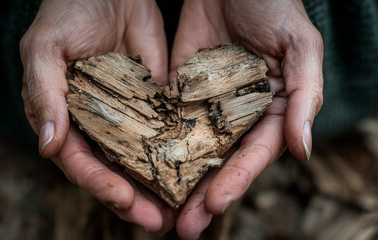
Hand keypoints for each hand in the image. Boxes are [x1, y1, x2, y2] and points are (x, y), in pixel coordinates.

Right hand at [20, 0, 173, 233]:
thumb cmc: (66, 11)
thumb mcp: (45, 48)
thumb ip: (43, 94)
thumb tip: (47, 147)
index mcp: (63, 118)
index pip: (79, 161)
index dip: (100, 183)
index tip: (125, 200)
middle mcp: (94, 125)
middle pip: (112, 171)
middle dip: (133, 200)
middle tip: (159, 222)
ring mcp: (125, 117)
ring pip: (140, 162)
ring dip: (157, 189)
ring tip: (180, 214)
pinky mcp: (154, 103)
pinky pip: (165, 133)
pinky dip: (177, 157)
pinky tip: (196, 174)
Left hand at [169, 0, 322, 237]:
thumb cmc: (274, 5)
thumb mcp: (301, 46)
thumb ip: (305, 96)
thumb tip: (302, 151)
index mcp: (272, 111)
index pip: (254, 154)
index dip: (236, 181)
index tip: (215, 205)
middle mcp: (238, 115)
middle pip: (219, 162)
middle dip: (202, 196)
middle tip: (183, 228)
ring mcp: (205, 105)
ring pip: (190, 151)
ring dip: (176, 182)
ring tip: (159, 210)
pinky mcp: (177, 92)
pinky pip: (165, 122)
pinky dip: (154, 147)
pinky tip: (139, 169)